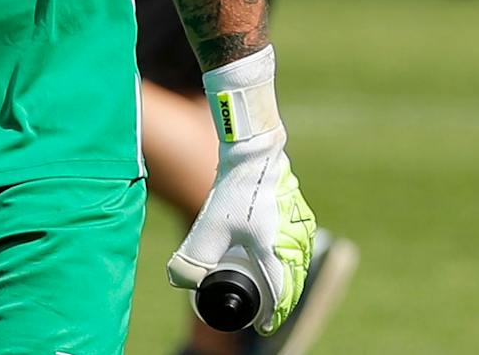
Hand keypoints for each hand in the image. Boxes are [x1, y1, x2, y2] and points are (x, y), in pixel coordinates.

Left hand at [167, 48, 316, 333]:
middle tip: (266, 314)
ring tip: (274, 292)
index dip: (272, 314)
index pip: (280, 294)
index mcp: (277, 251)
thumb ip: (195, 254)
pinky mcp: (298, 214)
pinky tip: (280, 260)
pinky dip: (292, 261)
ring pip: (299, 266)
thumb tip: (177, 279)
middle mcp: (295, 243)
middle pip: (293, 284)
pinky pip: (299, 247)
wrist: (254, 152)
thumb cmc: (235, 189)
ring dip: (288, 282)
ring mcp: (301, 227)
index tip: (262, 325)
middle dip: (281, 302)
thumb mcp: (211, 225)